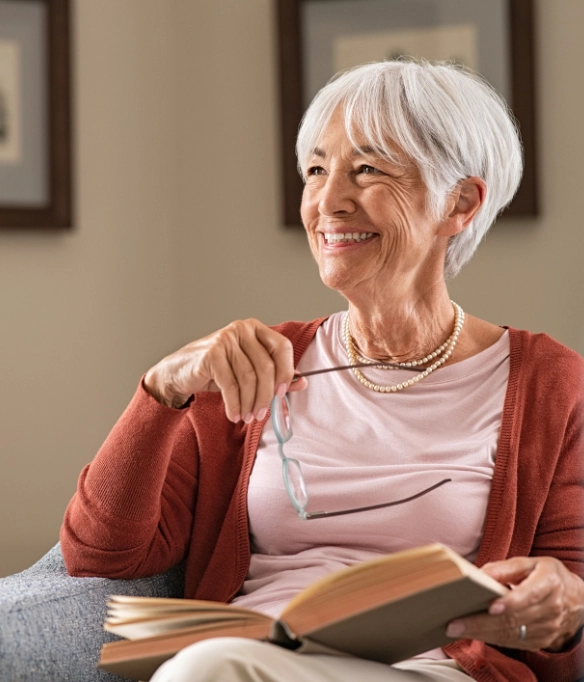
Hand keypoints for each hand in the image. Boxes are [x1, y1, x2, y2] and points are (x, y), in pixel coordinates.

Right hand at [143, 319, 306, 420]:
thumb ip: (276, 375)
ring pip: (249, 378)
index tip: (283, 393)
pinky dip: (235, 404)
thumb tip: (302, 382)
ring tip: (247, 417)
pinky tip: (234, 414)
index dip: (287, 371)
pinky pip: (231, 385)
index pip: (282, 347)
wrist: (179, 373)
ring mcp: (225, 339)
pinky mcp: (211, 354)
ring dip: (250, 403)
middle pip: (266, 366)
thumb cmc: (217, 371)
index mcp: (255, 329)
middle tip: (262, 414)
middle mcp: (241, 329)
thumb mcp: (248, 372)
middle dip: (266, 396)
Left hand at [446, 556, 583, 650]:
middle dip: (481, 622)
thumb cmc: (545, 575)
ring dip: (481, 633)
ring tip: (457, 629)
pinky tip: (472, 634)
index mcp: (549, 583)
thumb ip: (505, 567)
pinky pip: (512, 642)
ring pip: (510, 634)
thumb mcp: (530, 563)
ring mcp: (546, 629)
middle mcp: (551, 609)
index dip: (511, 602)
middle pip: (514, 619)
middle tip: (455, 623)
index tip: (491, 606)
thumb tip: (480, 573)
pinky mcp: (539, 641)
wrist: (574, 599)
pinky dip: (490, 639)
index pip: (530, 595)